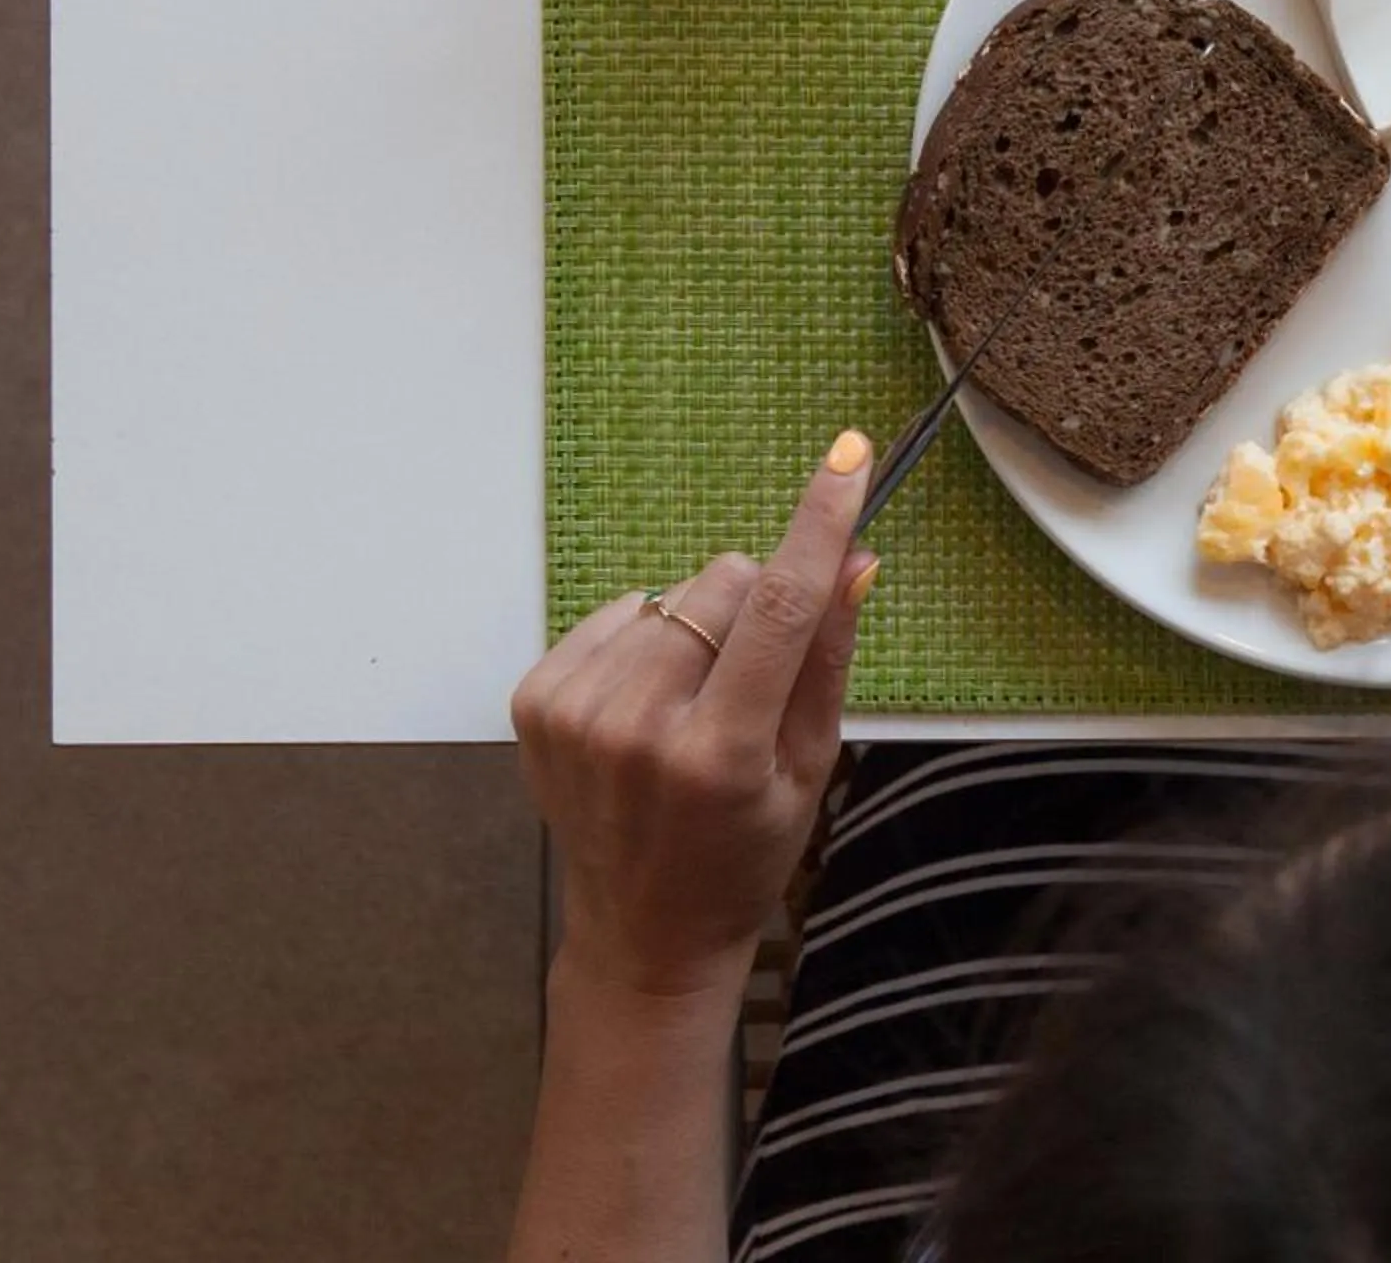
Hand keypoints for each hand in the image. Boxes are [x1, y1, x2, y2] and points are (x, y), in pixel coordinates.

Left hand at [509, 433, 880, 1001]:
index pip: (780, 607)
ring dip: (697, 629)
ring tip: (693, 704)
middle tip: (753, 678)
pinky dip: (645, 643)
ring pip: (672, 595)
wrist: (643, 933)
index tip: (850, 458)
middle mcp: (641, 729)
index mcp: (722, 753)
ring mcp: (578, 714)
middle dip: (756, 605)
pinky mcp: (536, 700)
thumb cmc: (743, 852)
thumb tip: (854, 557)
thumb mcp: (811, 768)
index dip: (819, 523)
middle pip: (724, 584)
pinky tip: (649, 703)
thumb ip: (828, 656)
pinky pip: (618, 613)